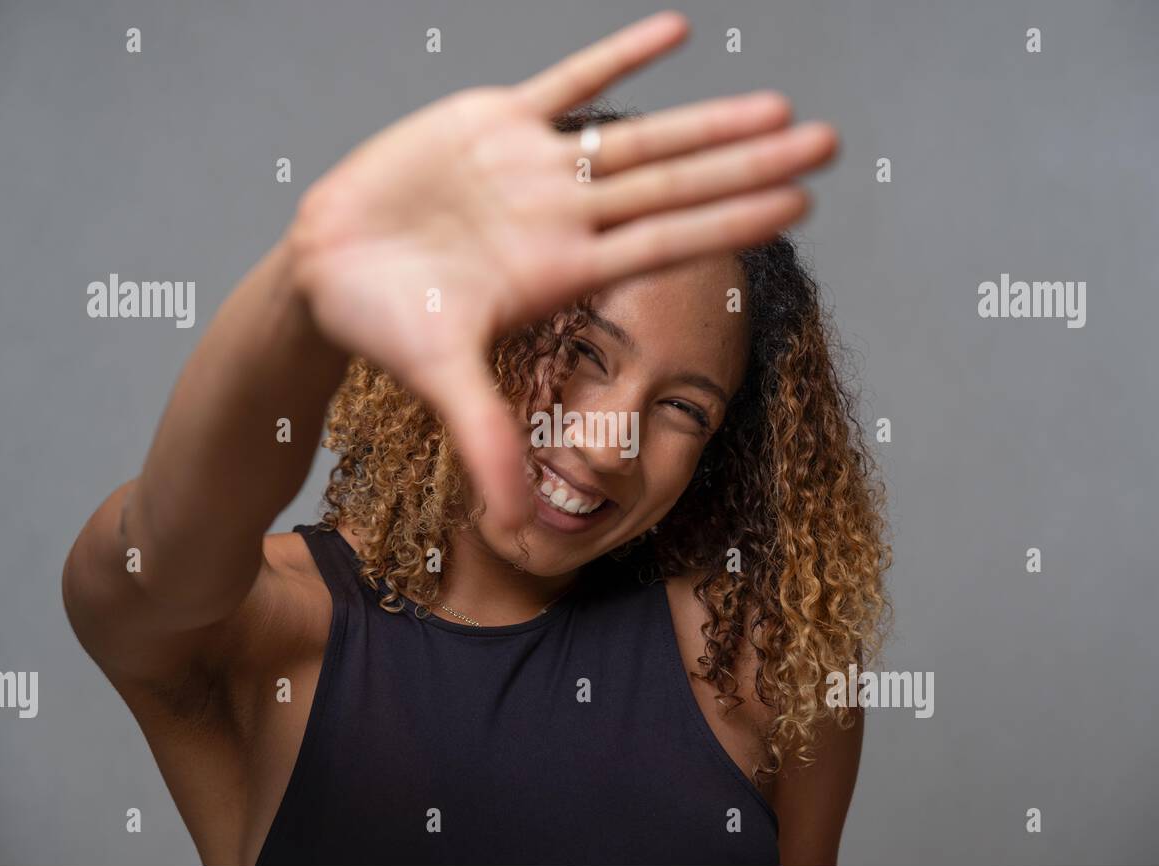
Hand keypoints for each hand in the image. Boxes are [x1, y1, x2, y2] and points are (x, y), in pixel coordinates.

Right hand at [289, 9, 838, 529]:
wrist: (328, 271)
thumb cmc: (384, 325)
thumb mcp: (437, 378)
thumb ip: (484, 439)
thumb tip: (516, 523)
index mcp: (562, 271)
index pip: (666, 242)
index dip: (732, 222)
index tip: (801, 207)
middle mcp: (564, 218)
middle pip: (676, 184)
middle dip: (751, 165)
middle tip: (831, 144)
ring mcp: (534, 167)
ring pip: (638, 135)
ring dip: (707, 117)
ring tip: (779, 104)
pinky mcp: (492, 122)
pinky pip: (567, 80)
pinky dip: (618, 55)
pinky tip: (676, 29)